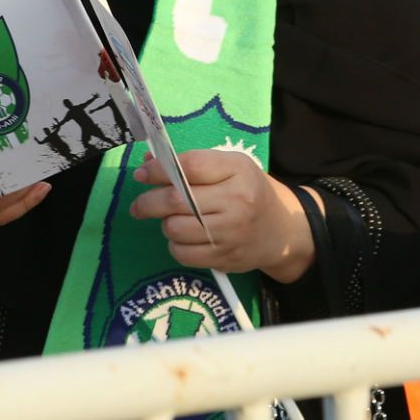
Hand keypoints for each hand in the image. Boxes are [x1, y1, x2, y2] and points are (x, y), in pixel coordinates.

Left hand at [128, 150, 315, 283]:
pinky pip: (182, 253)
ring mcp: (231, 233)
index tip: (142, 174)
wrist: (280, 231)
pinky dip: (176, 245)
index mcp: (237, 170)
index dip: (158, 170)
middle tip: (139, 205)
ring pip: (175, 229)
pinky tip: (184, 238)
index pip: (189, 166)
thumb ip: (192, 163)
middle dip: (148, 202)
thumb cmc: (248, 192)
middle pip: (176, 201)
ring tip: (173, 220)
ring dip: (166, 224)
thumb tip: (148, 161)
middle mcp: (236, 201)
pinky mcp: (225, 258)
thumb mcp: (229, 168)